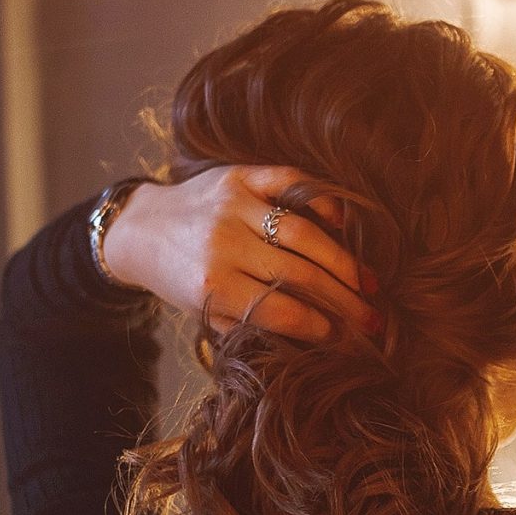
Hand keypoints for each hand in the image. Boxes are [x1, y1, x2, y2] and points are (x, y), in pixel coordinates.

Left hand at [105, 164, 378, 341]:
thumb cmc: (180, 279)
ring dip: (343, 260)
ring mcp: (234, 205)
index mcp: (213, 284)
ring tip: (368, 283)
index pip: (282, 310)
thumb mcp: (207, 312)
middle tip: (373, 318)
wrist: (142, 230)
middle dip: (343, 300)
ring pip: (304, 232)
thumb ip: (253, 323)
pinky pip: (291, 182)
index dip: (320, 327)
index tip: (345, 339)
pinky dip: (322, 200)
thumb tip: (315, 336)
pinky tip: (344, 224)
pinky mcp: (240, 176)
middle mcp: (224, 242)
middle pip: (300, 274)